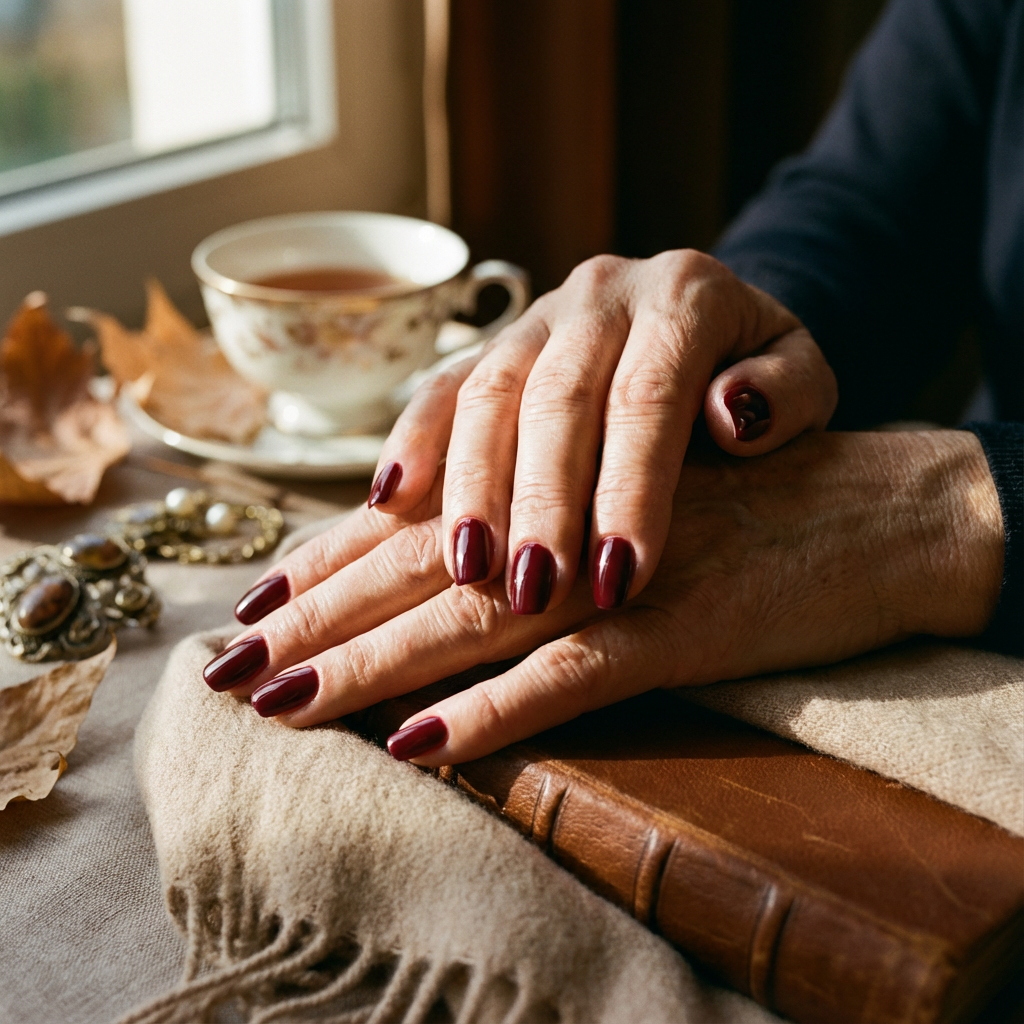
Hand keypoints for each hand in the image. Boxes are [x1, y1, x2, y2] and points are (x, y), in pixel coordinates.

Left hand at [208, 431, 1002, 765]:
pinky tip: (420, 745)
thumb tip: (455, 545)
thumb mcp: (642, 475)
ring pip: (480, 617)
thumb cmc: (758, 490)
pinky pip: (578, 675)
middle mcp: (581, 507)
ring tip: (287, 705)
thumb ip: (555, 500)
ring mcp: (628, 568)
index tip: (259, 600)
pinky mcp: (688, 625)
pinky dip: (497, 712)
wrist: (887, 501)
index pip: (430, 512)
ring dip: (375, 663)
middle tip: (234, 667)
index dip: (338, 555)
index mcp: (566, 461)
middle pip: (429, 562)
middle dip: (323, 614)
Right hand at [366, 251, 837, 614]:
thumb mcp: (805, 374)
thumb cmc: (760, 371)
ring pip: (487, 393)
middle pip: (556, 398)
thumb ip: (790, 391)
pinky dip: (412, 443)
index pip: (649, 397)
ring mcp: (538, 318)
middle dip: (540, 501)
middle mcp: (601, 296)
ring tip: (465, 570)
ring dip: (470, 486)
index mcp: (686, 297)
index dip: (630, 490)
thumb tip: (735, 414)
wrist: (707, 315)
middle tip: (528, 591)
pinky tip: (387, 503)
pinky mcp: (495, 347)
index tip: (621, 579)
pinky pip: (441, 387)